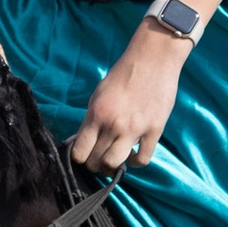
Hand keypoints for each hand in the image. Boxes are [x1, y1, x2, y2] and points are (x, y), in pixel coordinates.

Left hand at [67, 24, 189, 175]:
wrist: (153, 60)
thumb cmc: (122, 75)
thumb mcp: (98, 95)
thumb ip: (87, 120)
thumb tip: (73, 143)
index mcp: (96, 114)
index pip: (79, 152)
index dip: (80, 158)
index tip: (84, 155)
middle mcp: (113, 124)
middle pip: (96, 161)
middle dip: (95, 164)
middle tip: (99, 158)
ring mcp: (135, 129)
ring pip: (115, 164)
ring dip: (112, 166)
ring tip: (115, 158)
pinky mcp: (154, 130)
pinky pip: (142, 159)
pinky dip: (136, 162)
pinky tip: (133, 153)